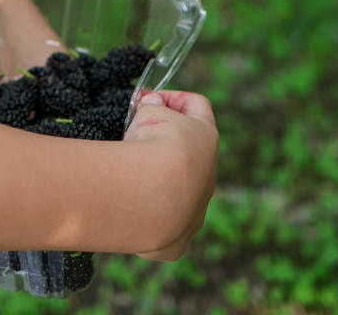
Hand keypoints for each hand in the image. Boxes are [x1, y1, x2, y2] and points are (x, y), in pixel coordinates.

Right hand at [121, 88, 217, 261]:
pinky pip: (166, 222)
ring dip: (159, 178)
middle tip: (137, 134)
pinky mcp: (179, 239)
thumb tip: (151, 103)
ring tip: (130, 171)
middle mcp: (208, 174)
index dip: (174, 98)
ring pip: (180, 189)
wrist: (152, 196)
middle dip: (164, 140)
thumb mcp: (149, 112)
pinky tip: (133, 205)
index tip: (150, 99)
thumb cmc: (154, 145)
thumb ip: (151, 105)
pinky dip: (151, 212)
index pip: (197, 106)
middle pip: (190, 150)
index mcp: (205, 137)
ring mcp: (196, 208)